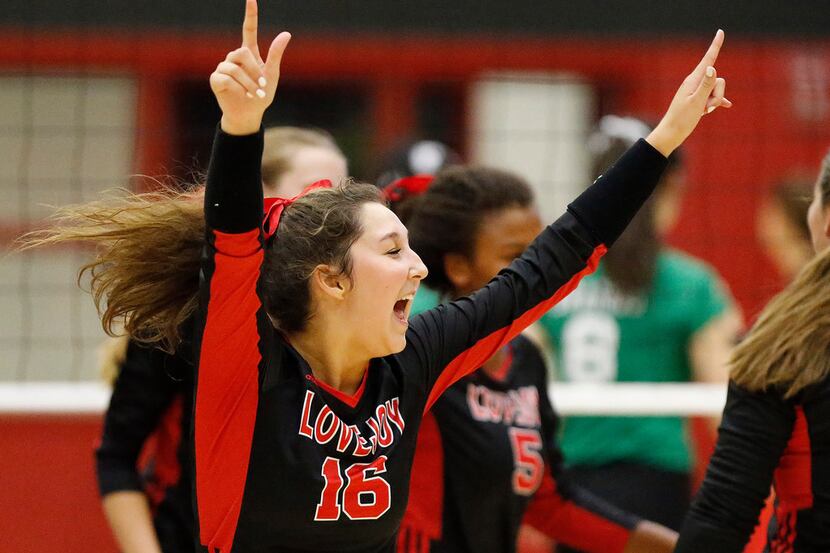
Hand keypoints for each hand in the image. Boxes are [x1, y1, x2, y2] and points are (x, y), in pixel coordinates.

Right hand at [210, 0, 290, 135]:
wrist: (249, 114)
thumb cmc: (261, 95)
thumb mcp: (272, 75)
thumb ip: (276, 54)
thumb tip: (286, 33)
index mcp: (249, 54)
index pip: (249, 30)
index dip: (251, 15)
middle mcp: (234, 58)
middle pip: (241, 52)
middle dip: (254, 70)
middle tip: (262, 87)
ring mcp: (223, 67)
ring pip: (234, 67)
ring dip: (248, 83)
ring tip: (254, 94)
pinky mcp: (215, 78)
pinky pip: (225, 77)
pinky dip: (237, 88)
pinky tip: (241, 94)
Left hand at [647, 29, 730, 155]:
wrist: (671, 133)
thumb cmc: (682, 119)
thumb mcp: (697, 102)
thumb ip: (706, 85)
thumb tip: (712, 67)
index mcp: (693, 80)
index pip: (708, 59)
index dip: (715, 45)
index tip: (720, 32)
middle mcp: (694, 83)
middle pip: (717, 79)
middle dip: (719, 93)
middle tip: (707, 107)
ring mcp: (697, 92)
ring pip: (717, 89)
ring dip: (716, 101)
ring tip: (705, 112)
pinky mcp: (698, 100)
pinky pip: (713, 97)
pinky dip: (718, 101)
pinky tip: (727, 106)